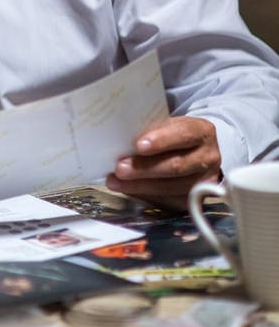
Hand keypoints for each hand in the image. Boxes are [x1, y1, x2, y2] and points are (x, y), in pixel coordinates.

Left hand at [106, 116, 221, 209]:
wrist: (194, 152)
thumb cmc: (172, 136)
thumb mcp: (166, 125)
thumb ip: (151, 131)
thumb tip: (119, 142)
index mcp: (202, 132)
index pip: (183, 135)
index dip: (161, 141)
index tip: (139, 145)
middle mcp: (209, 157)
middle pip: (176, 166)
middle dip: (145, 168)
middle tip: (119, 169)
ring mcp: (205, 181)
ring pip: (173, 187)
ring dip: (141, 186)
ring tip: (116, 182)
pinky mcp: (197, 199)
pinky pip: (171, 201)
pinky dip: (147, 196)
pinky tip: (129, 190)